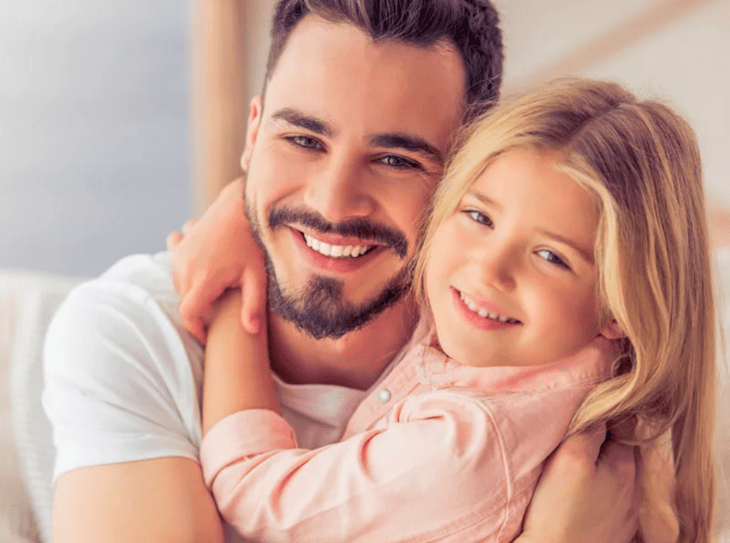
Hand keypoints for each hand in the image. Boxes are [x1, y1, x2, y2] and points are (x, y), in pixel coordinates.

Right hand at [167, 178, 266, 341]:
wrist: (241, 207)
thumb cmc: (253, 243)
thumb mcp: (257, 276)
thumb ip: (253, 304)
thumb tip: (251, 331)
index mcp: (204, 278)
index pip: (189, 314)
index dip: (196, 329)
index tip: (208, 335)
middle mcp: (186, 267)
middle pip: (185, 302)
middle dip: (199, 312)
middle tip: (218, 315)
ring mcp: (180, 255)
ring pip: (179, 286)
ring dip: (193, 293)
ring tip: (216, 293)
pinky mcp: (180, 246)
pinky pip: (177, 268)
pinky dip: (186, 276)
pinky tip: (204, 274)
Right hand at [517, 423, 638, 542]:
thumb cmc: (559, 512)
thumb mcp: (570, 457)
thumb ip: (588, 429)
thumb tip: (599, 411)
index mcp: (625, 466)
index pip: (622, 425)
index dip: (602, 413)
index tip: (582, 409)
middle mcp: (632, 490)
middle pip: (620, 450)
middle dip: (602, 439)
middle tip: (575, 433)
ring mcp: (623, 514)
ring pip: (614, 476)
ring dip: (599, 466)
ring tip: (575, 462)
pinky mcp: (611, 532)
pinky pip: (607, 500)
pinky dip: (596, 490)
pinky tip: (579, 493)